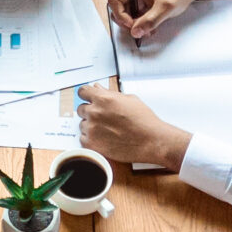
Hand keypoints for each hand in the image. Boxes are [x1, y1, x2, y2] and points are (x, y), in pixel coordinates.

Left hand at [74, 82, 190, 172]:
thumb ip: (109, 93)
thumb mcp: (129, 99)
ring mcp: (92, 129)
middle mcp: (95, 113)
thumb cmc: (144, 120)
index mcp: (103, 99)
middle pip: (81, 109)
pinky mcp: (92, 144)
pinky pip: (83, 139)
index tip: (88, 98)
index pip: (82, 91)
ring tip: (107, 130)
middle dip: (90, 111)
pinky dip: (91, 139)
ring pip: (82, 124)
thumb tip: (97, 88)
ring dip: (91, 126)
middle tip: (103, 118)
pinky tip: (103, 138)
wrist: (151, 141)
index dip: (86, 95)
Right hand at [109, 0, 212, 44]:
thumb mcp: (166, 6)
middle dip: (127, 22)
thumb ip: (150, 20)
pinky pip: (135, 18)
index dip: (120, 15)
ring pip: (127, 16)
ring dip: (135, 26)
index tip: (131, 25)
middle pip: (118, 10)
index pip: (115, 1)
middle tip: (139, 30)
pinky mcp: (143, 5)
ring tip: (148, 30)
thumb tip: (135, 31)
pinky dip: (141, 25)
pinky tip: (151, 27)